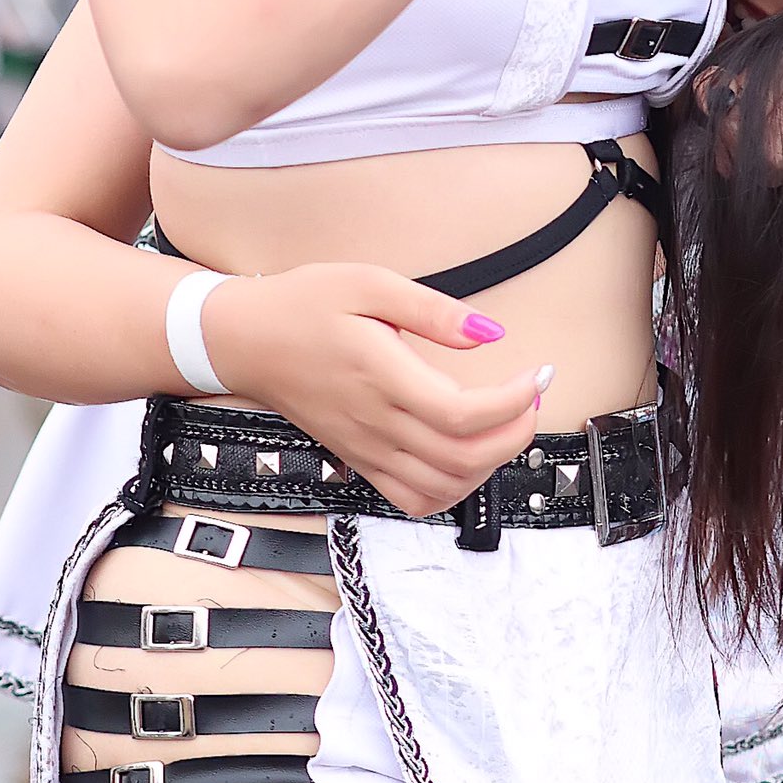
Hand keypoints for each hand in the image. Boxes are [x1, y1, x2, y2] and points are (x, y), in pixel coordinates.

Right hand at [201, 261, 548, 516]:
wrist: (244, 340)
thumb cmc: (305, 303)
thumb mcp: (369, 283)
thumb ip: (432, 310)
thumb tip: (488, 331)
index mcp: (383, 377)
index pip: (463, 415)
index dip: (514, 402)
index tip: (539, 372)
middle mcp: (376, 424)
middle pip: (462, 459)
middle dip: (516, 433)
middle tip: (533, 395)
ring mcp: (366, 449)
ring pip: (442, 488)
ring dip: (490, 463)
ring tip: (508, 420)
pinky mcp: (359, 459)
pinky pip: (413, 499)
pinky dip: (452, 489)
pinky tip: (467, 453)